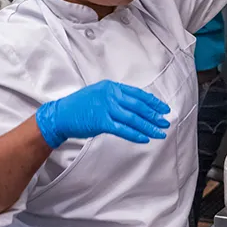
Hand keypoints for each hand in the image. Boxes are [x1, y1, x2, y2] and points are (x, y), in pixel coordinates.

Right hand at [35, 80, 170, 147]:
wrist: (61, 114)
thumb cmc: (79, 105)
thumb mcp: (99, 93)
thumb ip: (115, 97)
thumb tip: (135, 105)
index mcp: (112, 86)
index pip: (138, 94)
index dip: (153, 102)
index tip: (163, 108)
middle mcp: (110, 95)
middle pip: (139, 106)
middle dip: (154, 115)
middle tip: (165, 122)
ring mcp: (106, 108)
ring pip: (134, 119)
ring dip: (149, 127)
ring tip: (160, 132)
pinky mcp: (101, 122)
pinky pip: (123, 130)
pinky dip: (135, 135)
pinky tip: (145, 139)